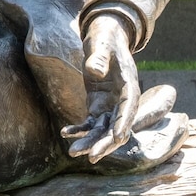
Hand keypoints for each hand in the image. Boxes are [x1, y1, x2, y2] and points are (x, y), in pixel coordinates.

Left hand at [60, 13, 140, 162]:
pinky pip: (90, 123)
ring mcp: (111, 105)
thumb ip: (99, 57)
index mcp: (130, 85)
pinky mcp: (98, 106)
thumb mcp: (101, 44)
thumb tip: (94, 70)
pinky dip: (79, 129)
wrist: (104, 38)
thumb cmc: (105, 39)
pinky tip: (66, 133)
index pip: (129, 108)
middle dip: (105, 142)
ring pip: (103, 129)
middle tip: (92, 157)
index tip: (118, 138)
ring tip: (73, 153)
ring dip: (90, 141)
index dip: (124, 123)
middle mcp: (123, 100)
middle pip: (116, 126)